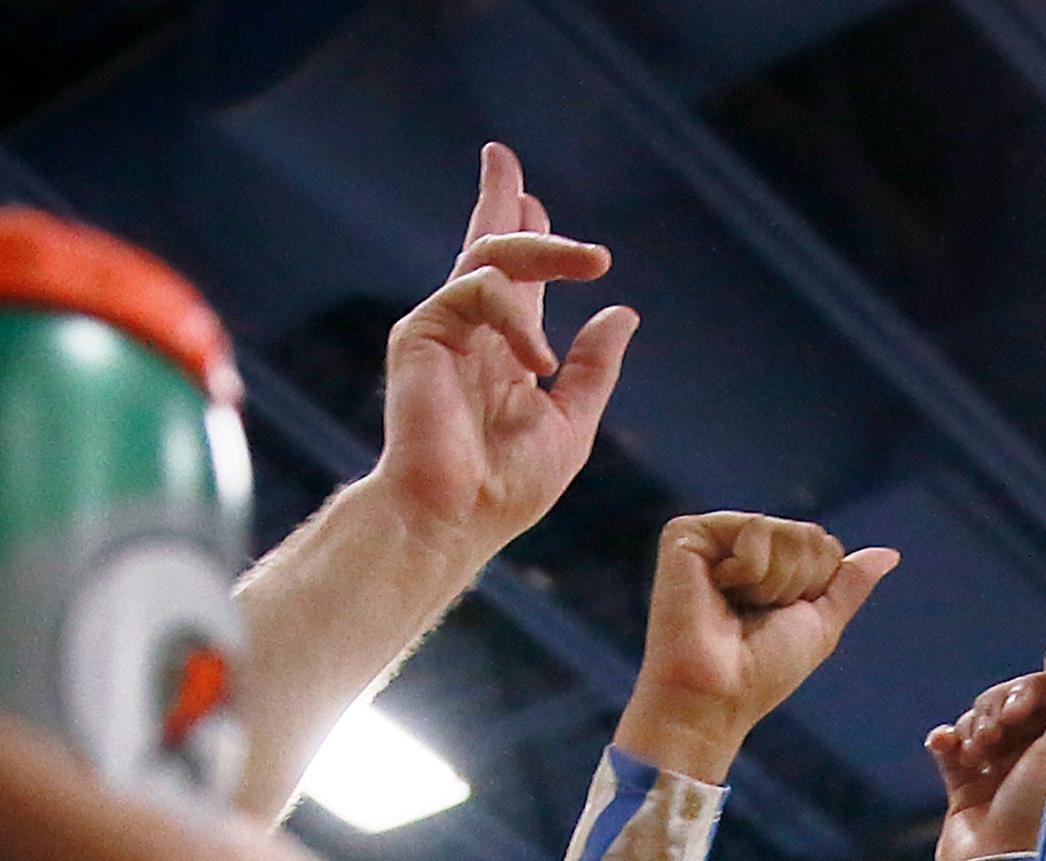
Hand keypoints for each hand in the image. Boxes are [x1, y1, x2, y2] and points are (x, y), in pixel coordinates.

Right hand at [376, 144, 638, 565]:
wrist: (455, 516)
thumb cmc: (506, 487)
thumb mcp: (571, 422)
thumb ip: (594, 368)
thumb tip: (623, 313)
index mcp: (503, 350)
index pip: (517, 278)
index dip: (526, 232)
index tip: (535, 198)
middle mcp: (472, 331)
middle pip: (487, 245)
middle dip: (499, 199)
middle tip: (504, 159)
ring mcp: (444, 328)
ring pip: (492, 255)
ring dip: (545, 246)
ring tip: (593, 260)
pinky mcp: (422, 332)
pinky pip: (477, 290)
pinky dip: (517, 318)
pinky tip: (538, 360)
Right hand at [614, 513, 900, 784]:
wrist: (716, 696)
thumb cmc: (761, 673)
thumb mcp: (820, 625)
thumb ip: (849, 585)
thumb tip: (892, 553)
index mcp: (766, 565)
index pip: (824, 547)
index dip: (815, 589)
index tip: (777, 621)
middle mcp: (737, 546)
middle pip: (810, 535)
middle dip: (797, 584)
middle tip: (754, 616)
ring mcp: (711, 538)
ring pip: (785, 531)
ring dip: (774, 583)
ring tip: (734, 609)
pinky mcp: (685, 535)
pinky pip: (755, 529)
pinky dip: (751, 571)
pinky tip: (717, 592)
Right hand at [929, 639, 1045, 860]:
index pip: (1043, 692)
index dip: (1026, 691)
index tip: (1020, 710)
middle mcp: (1039, 760)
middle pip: (1006, 704)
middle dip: (996, 709)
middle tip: (996, 734)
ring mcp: (1002, 778)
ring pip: (977, 724)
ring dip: (973, 728)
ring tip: (977, 753)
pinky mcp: (968, 796)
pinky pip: (950, 751)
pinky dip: (945, 741)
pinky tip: (943, 743)